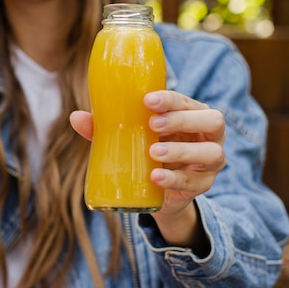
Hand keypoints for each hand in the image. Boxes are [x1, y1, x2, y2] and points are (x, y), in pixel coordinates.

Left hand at [70, 90, 225, 251]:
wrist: (158, 187)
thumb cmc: (144, 147)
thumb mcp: (127, 135)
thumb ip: (105, 126)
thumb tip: (75, 117)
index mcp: (191, 114)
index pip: (187, 101)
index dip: (171, 99)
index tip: (148, 100)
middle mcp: (208, 135)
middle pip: (213, 121)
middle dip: (182, 120)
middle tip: (152, 123)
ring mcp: (210, 162)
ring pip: (211, 153)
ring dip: (181, 151)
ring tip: (153, 151)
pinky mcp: (202, 185)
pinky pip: (195, 183)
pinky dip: (175, 179)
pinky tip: (156, 177)